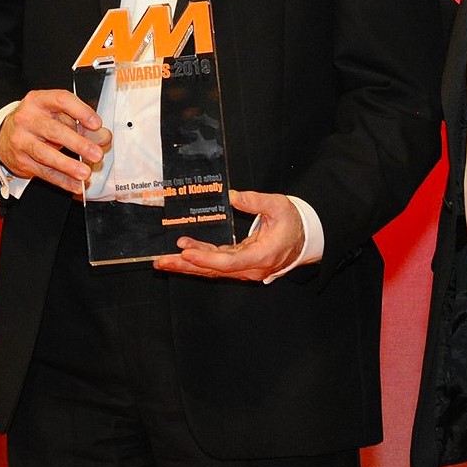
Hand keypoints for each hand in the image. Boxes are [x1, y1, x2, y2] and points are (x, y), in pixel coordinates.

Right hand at [0, 90, 109, 195]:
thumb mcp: (57, 116)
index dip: (81, 111)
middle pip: (54, 130)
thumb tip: (104, 137)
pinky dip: (61, 180)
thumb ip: (82, 124)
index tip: (96, 124)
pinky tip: (75, 185)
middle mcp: (27, 118)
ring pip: (46, 154)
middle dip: (78, 143)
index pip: (62, 100)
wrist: (4, 136)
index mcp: (39, 101)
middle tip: (96, 154)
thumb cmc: (37, 122)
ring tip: (85, 172)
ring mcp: (21, 140)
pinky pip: (44, 172)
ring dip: (68, 166)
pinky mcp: (21, 160)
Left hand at [153, 191, 304, 281]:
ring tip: (163, 260)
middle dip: (187, 265)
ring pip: (212, 269)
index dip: (206, 258)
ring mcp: (244, 268)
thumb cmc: (292, 222)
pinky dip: (199, 259)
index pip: (229, 262)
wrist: (304, 238)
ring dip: (188, 265)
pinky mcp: (239, 263)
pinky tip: (183, 253)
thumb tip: (234, 196)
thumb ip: (257, 201)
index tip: (186, 250)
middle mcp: (251, 267)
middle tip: (162, 261)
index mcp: (262, 256)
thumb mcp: (279, 206)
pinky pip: (216, 264)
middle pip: (214, 270)